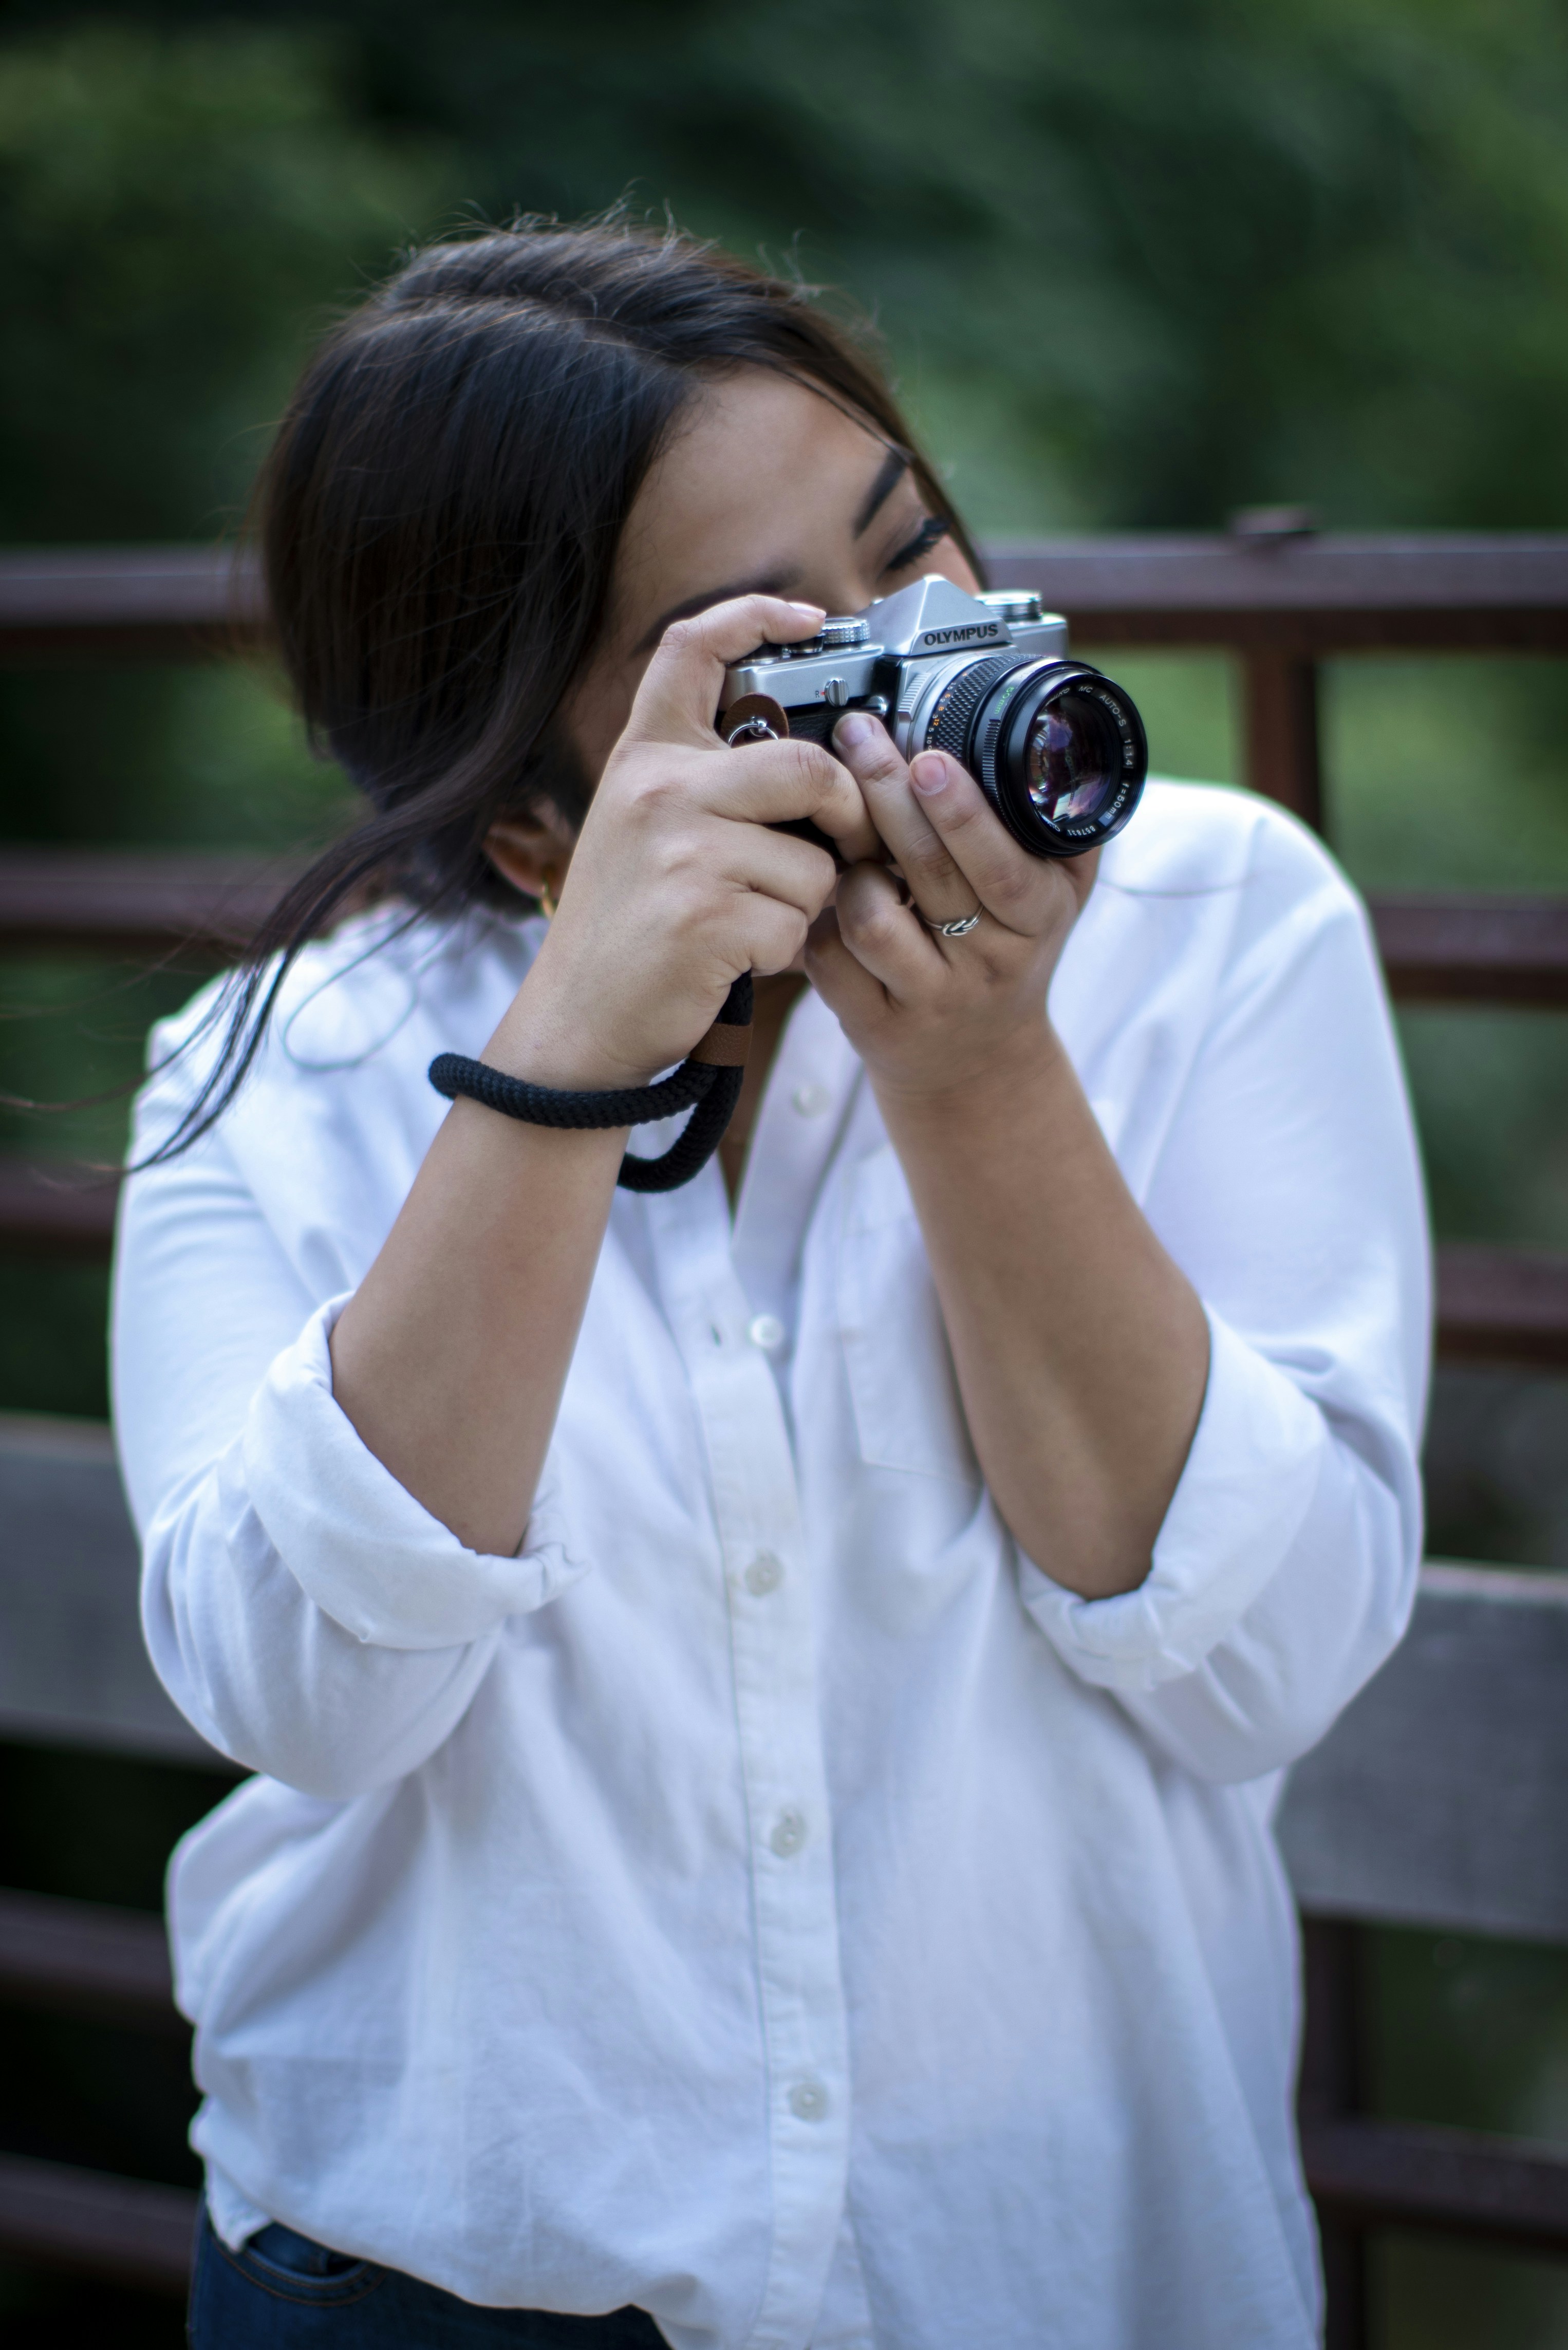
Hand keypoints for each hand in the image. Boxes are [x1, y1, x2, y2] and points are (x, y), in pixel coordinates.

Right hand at [488, 597, 879, 1088]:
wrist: (577, 1021)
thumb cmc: (628, 931)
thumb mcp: (645, 831)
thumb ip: (708, 784)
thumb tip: (820, 763)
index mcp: (644, 759)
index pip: (692, 649)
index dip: (756, 614)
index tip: (812, 616)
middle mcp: (659, 791)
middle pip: (808, 766)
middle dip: (846, 813)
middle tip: (841, 847)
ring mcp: (681, 852)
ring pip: (815, 861)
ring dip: (806, 905)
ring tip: (753, 924)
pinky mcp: (706, 915)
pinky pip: (798, 922)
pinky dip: (786, 952)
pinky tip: (738, 960)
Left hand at [806, 716, 1097, 1102]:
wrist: (979, 1066)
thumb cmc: (1011, 955)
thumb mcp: (1060, 897)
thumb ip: (1064, 830)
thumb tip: (1060, 740)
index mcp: (1035, 919)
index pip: (1002, 865)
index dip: (963, 813)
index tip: (930, 758)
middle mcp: (986, 963)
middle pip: (927, 871)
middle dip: (887, 793)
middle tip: (860, 736)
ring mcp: (927, 998)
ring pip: (870, 918)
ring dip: (850, 868)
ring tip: (850, 840)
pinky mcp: (873, 1025)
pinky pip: (831, 959)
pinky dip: (819, 918)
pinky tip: (827, 896)